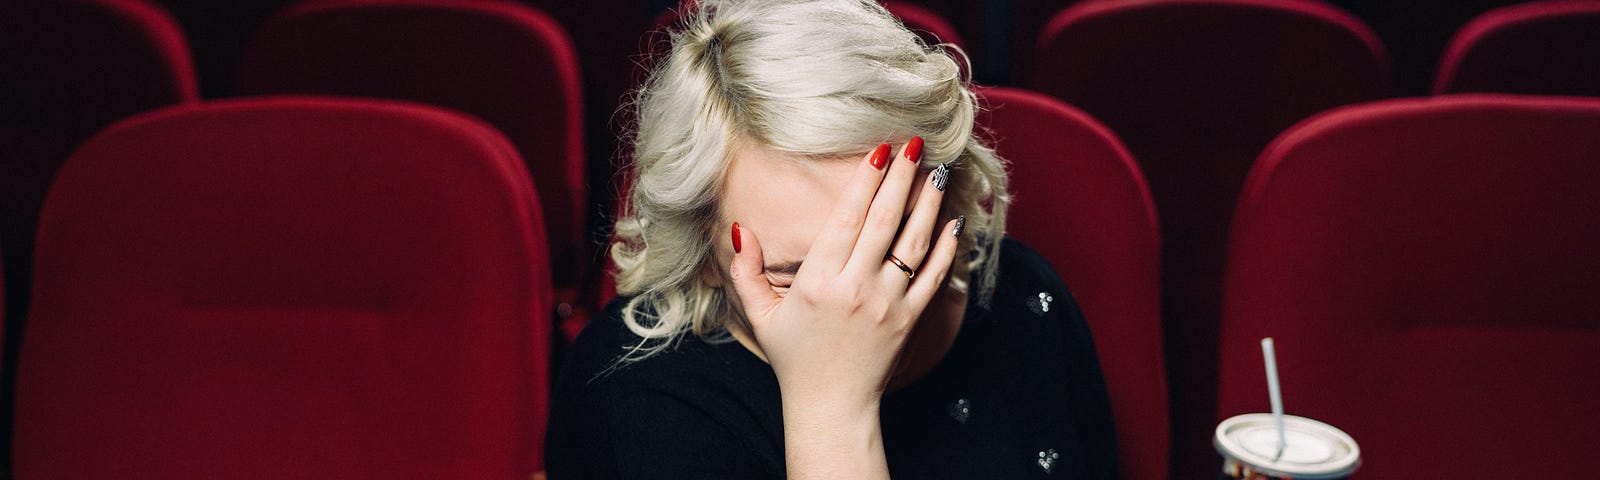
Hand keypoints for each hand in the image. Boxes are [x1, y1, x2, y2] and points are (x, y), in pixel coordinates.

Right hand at [727, 137, 962, 410]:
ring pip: (914, 243)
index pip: (848, 219)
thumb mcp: (760, 315)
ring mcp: (887, 304)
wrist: (832, 405)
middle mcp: (856, 288)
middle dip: (901, 178)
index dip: (866, 181)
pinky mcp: (910, 320)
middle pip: (885, 221)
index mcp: (819, 281)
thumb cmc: (795, 357)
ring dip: (928, 203)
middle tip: (914, 143)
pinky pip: (934, 277)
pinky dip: (946, 248)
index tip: (880, 150)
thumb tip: (740, 229)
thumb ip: (746, 271)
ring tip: (937, 170)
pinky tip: (953, 221)